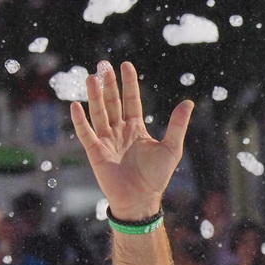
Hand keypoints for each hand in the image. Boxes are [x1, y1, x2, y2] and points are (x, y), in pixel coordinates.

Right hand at [70, 61, 192, 219]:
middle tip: (103, 65)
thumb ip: (177, 125)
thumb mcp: (171, 148)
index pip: (131, 100)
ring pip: (99, 113)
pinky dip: (80, 121)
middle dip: (109, 84)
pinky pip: (86, 134)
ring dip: (95, 96)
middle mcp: (119, 131)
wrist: (141, 199)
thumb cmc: (157, 177)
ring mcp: (106, 141)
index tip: (126, 65)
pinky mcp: (96, 153)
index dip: (129, 83)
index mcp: (136, 128)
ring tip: (91, 78)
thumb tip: (189, 102)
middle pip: (112, 103)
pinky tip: (76, 105)